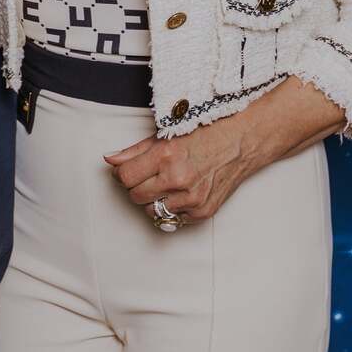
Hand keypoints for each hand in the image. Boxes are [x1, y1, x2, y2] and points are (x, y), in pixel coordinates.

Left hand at [105, 118, 254, 224]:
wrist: (241, 142)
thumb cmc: (204, 133)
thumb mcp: (166, 134)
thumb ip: (134, 151)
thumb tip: (109, 160)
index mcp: (166, 156)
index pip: (125, 177)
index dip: (123, 173)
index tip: (129, 170)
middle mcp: (177, 179)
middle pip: (135, 195)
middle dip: (137, 186)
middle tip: (148, 174)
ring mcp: (191, 198)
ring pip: (151, 211)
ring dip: (153, 199)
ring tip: (166, 182)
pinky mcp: (202, 212)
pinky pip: (172, 218)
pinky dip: (172, 207)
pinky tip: (181, 191)